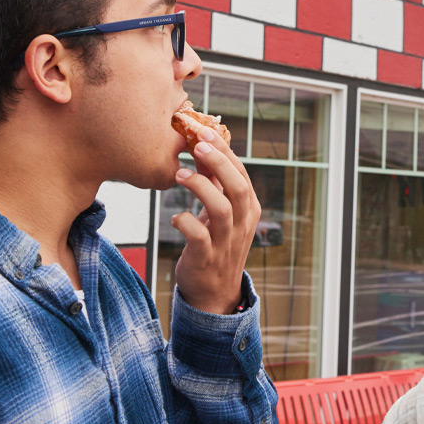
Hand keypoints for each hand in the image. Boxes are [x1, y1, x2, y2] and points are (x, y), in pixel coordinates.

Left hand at [171, 125, 261, 313]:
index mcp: (248, 209)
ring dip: (200, 187)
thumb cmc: (215, 244)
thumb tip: (202, 149)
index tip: (204, 132)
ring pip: (221, 209)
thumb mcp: (220, 212)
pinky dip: (185, 222)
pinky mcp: (207, 258)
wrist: (213, 292)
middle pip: (237, 186)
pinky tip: (174, 217)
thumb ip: (215, 184)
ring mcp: (227, 242)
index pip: (242, 173)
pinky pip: (199, 236)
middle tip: (196, 145)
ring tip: (179, 174)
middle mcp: (242, 224)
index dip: (225, 151)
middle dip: (218, 162)